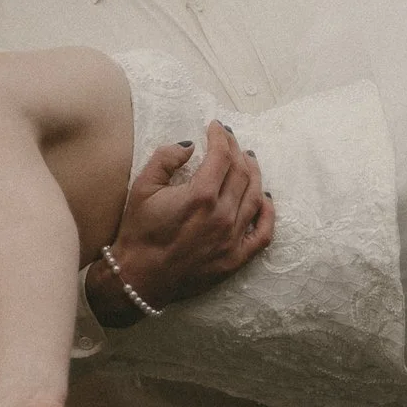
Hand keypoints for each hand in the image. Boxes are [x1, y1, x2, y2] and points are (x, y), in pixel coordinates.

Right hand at [97, 122, 275, 315]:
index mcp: (200, 196)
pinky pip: (263, 233)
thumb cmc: (138, 232)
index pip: (222, 156)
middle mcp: (222, 216)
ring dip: (255, 174)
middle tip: (230, 141)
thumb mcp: (142, 187)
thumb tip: (189, 145)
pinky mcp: (235, 258)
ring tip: (248, 161)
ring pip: (256, 196)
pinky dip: (268, 213)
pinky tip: (265, 199)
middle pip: (242, 172)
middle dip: (236, 150)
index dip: (221, 137)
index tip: (216, 127)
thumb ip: (165, 158)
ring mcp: (232, 238)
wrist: (138, 278)